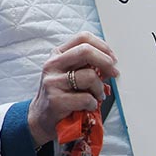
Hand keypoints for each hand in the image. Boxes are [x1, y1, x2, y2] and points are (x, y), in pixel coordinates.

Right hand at [28, 32, 118, 146]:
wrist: (41, 117)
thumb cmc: (61, 94)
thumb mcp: (69, 73)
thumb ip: (86, 65)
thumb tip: (110, 64)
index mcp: (57, 54)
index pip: (82, 38)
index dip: (102, 46)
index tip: (112, 58)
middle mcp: (53, 65)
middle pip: (85, 51)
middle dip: (105, 61)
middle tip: (113, 72)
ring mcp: (52, 82)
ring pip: (89, 76)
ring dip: (100, 88)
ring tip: (98, 95)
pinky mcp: (55, 100)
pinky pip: (86, 98)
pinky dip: (93, 103)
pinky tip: (88, 106)